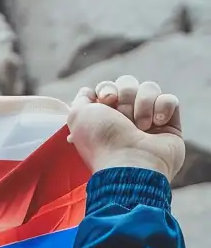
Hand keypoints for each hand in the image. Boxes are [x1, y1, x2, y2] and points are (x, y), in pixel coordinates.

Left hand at [67, 74, 184, 183]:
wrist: (132, 163)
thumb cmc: (103, 142)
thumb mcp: (78, 117)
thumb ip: (80, 100)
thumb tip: (88, 91)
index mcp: (101, 119)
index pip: (108, 87)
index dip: (108, 88)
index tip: (107, 99)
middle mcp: (123, 120)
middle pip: (129, 84)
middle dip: (126, 95)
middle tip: (123, 116)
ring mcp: (147, 121)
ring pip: (150, 88)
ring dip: (144, 104)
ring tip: (142, 127)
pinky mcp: (169, 124)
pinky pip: (170, 100)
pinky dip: (163, 108)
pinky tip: (158, 124)